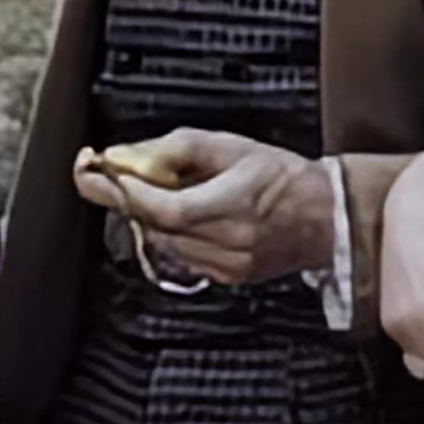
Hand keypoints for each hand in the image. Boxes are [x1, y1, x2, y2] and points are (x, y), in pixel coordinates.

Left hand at [72, 129, 333, 285]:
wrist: (324, 216)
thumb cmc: (282, 177)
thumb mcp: (230, 145)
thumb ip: (176, 148)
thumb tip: (127, 156)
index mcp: (234, 206)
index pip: (165, 210)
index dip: (127, 192)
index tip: (99, 170)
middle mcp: (229, 244)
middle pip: (156, 227)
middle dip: (129, 200)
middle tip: (117, 174)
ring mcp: (227, 266)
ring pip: (163, 243)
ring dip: (150, 217)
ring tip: (164, 191)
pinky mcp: (225, 277)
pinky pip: (180, 255)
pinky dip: (171, 234)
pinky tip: (186, 214)